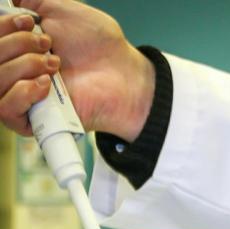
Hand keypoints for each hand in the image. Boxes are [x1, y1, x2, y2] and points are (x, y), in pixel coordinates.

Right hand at [0, 0, 153, 140]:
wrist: (122, 72)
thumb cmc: (97, 44)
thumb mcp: (59, 7)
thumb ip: (30, 1)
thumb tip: (12, 0)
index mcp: (14, 46)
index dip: (3, 28)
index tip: (29, 22)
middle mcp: (13, 71)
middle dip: (16, 44)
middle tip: (49, 46)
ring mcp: (21, 96)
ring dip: (23, 66)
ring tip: (54, 64)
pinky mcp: (33, 120)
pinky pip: (5, 110)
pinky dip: (23, 92)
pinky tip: (47, 84)